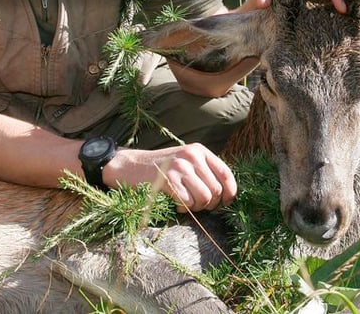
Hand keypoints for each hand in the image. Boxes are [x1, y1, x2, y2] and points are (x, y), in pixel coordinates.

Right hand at [102, 144, 236, 211]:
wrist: (129, 165)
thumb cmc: (159, 168)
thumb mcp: (184, 160)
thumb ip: (203, 171)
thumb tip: (225, 194)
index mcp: (199, 151)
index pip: (225, 173)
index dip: (230, 192)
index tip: (226, 203)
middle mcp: (191, 157)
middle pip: (216, 190)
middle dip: (210, 204)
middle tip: (199, 205)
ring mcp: (180, 168)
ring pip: (204, 198)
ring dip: (197, 207)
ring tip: (186, 203)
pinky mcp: (168, 180)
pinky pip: (187, 203)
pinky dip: (183, 208)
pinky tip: (176, 203)